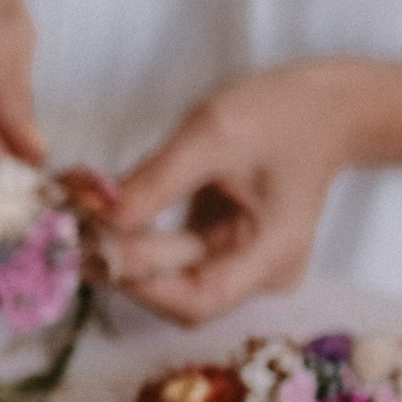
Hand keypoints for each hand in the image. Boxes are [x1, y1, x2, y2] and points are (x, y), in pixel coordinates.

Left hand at [107, 61, 366, 323]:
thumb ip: (156, 181)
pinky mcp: (227, 245)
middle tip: (71, 235)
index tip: (93, 249)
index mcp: (273, 256)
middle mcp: (260, 273)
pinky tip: (105, 216)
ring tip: (81, 223)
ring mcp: (244, 262)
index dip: (141, 283)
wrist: (330, 104)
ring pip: (172, 275)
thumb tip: (98, 218)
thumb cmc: (282, 113)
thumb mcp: (213, 134)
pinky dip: (140, 236)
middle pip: (180, 292)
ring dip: (126, 251)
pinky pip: (176, 252)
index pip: (197, 298)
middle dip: (125, 265)